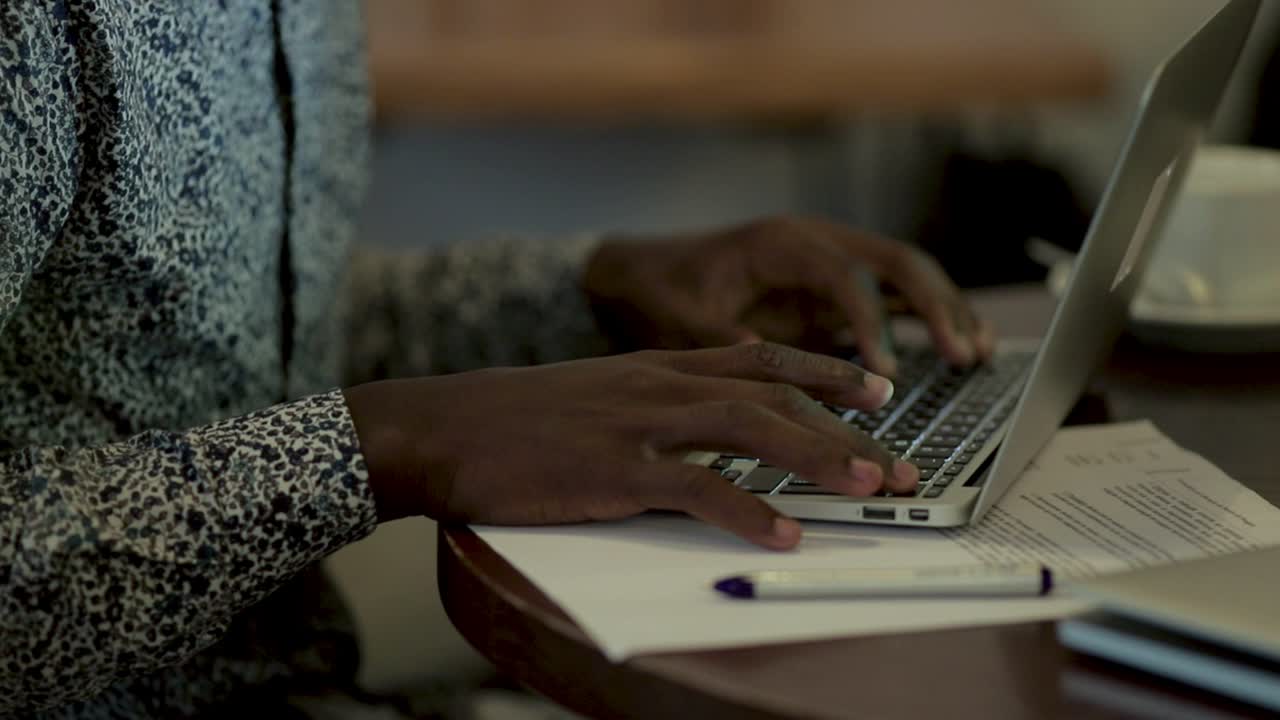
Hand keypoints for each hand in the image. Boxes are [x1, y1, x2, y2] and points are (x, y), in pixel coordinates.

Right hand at [343, 343, 918, 549]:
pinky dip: (745, 511)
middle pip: (774, 394)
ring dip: (818, 457)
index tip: (876, 388)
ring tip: (873, 486)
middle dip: (846, 427)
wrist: (440, 425)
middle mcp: (660, 383)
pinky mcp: (612, 469)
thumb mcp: (593, 395)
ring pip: (750, 430)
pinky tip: (782, 533)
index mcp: (658, 365)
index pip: (762, 358)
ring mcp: (638, 423)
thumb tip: (693, 432)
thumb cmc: (512, 419)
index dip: (825, 372)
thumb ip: (649, 403)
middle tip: (900, 460)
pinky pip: (694, 489)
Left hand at [583, 216, 995, 375]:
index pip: (843, 275)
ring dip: (945, 309)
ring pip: (905, 275)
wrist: (641, 272)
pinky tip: (961, 348)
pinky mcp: (833, 291)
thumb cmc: (658, 290)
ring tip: (978, 353)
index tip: (884, 374)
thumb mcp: (676, 317)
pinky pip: (894, 298)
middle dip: (934, 306)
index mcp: (779, 243)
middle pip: (893, 262)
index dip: (869, 322)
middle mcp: (814, 244)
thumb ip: (716, 340)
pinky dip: (929, 320)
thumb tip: (759, 365)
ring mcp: (829, 264)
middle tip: (962, 356)